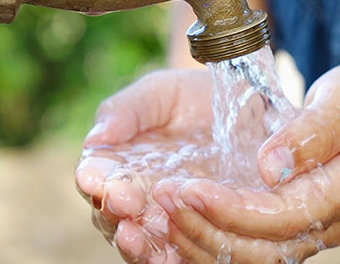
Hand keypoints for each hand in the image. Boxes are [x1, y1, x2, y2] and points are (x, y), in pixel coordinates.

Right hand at [75, 69, 216, 262]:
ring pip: (140, 240)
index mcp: (116, 162)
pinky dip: (170, 258)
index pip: (96, 176)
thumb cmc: (193, 97)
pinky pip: (177, 254)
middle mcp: (134, 195)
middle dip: (115, 213)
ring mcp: (163, 217)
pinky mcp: (195, 231)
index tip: (102, 181)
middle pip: (112, 214)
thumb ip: (127, 110)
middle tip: (126, 207)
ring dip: (136, 244)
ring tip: (138, 239)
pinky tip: (168, 257)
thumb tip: (95, 138)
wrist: (243, 107)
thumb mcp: (161, 93)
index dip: (96, 180)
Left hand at [152, 60, 339, 262]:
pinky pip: (248, 250)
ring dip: (201, 241)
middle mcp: (332, 223)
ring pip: (252, 260)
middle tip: (162, 198)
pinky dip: (209, 241)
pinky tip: (175, 222)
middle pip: (264, 250)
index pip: (286, 216)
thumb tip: (269, 166)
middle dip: (206, 229)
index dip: (234, 210)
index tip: (189, 188)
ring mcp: (313, 232)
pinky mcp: (292, 230)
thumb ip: (314, 130)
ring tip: (160, 210)